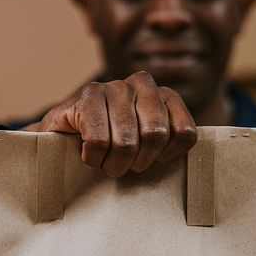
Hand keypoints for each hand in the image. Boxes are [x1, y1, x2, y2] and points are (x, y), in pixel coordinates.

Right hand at [22, 71, 196, 177]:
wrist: (61, 141)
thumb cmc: (112, 149)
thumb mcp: (147, 147)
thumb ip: (170, 148)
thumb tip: (194, 171)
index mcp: (165, 95)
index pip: (185, 132)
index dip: (168, 157)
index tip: (153, 163)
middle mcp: (142, 84)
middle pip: (156, 135)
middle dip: (139, 162)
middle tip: (125, 168)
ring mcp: (113, 86)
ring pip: (127, 141)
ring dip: (114, 164)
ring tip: (106, 165)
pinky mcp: (87, 96)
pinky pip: (99, 140)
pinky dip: (94, 158)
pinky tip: (88, 154)